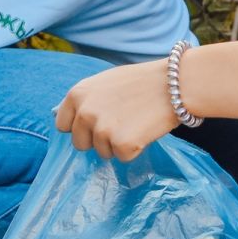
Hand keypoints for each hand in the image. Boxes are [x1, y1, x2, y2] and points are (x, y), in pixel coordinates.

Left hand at [53, 60, 179, 160]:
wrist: (174, 84)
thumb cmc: (142, 81)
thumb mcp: (105, 82)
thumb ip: (86, 101)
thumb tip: (72, 122)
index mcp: (77, 95)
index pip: (62, 125)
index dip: (80, 127)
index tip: (95, 125)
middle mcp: (85, 113)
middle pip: (80, 144)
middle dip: (97, 139)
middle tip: (121, 124)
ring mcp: (102, 130)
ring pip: (102, 152)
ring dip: (118, 144)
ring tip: (136, 123)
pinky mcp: (121, 145)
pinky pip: (123, 157)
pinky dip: (134, 150)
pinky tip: (144, 131)